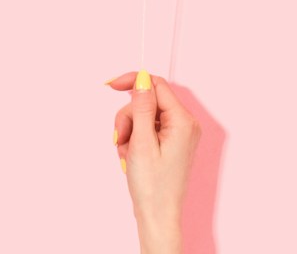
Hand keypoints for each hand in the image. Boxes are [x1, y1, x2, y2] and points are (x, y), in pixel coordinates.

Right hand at [108, 71, 200, 253]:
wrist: (157, 218)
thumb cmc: (152, 187)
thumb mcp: (142, 142)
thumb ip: (142, 107)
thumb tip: (142, 78)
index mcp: (182, 121)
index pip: (156, 85)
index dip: (134, 82)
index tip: (112, 85)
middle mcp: (184, 124)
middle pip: (148, 102)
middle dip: (129, 118)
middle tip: (122, 139)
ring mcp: (178, 134)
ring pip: (144, 116)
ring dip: (130, 131)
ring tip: (127, 154)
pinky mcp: (171, 143)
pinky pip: (148, 129)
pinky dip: (135, 139)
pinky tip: (131, 157)